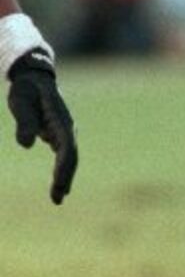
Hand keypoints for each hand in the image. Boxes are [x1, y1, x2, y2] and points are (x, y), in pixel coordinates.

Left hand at [8, 50, 77, 203]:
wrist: (33, 77)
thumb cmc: (26, 88)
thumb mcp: (21, 102)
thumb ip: (24, 123)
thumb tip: (25, 145)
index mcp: (62, 122)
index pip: (67, 150)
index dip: (63, 169)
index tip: (57, 186)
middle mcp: (67, 129)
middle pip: (71, 158)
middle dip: (65, 179)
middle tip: (56, 199)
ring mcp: (64, 133)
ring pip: (69, 159)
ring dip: (64, 178)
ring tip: (57, 198)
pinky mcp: (58, 135)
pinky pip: (64, 157)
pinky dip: (62, 171)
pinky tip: (59, 185)